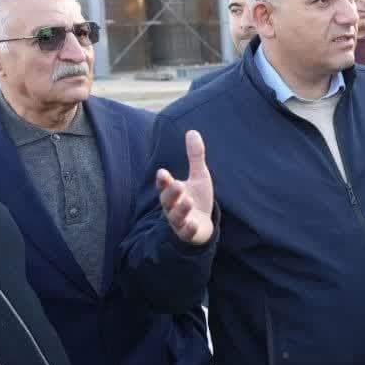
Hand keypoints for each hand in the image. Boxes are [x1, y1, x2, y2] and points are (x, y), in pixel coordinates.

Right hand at [158, 130, 213, 244]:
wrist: (202, 225)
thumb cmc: (197, 198)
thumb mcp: (199, 176)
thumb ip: (195, 156)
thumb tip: (192, 131)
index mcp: (173, 192)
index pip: (165, 185)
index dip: (163, 180)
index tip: (162, 172)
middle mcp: (173, 207)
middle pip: (168, 201)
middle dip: (171, 194)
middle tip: (177, 185)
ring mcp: (180, 221)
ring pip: (176, 217)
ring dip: (180, 210)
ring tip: (187, 201)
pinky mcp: (188, 233)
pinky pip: (186, 232)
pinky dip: (188, 229)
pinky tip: (193, 224)